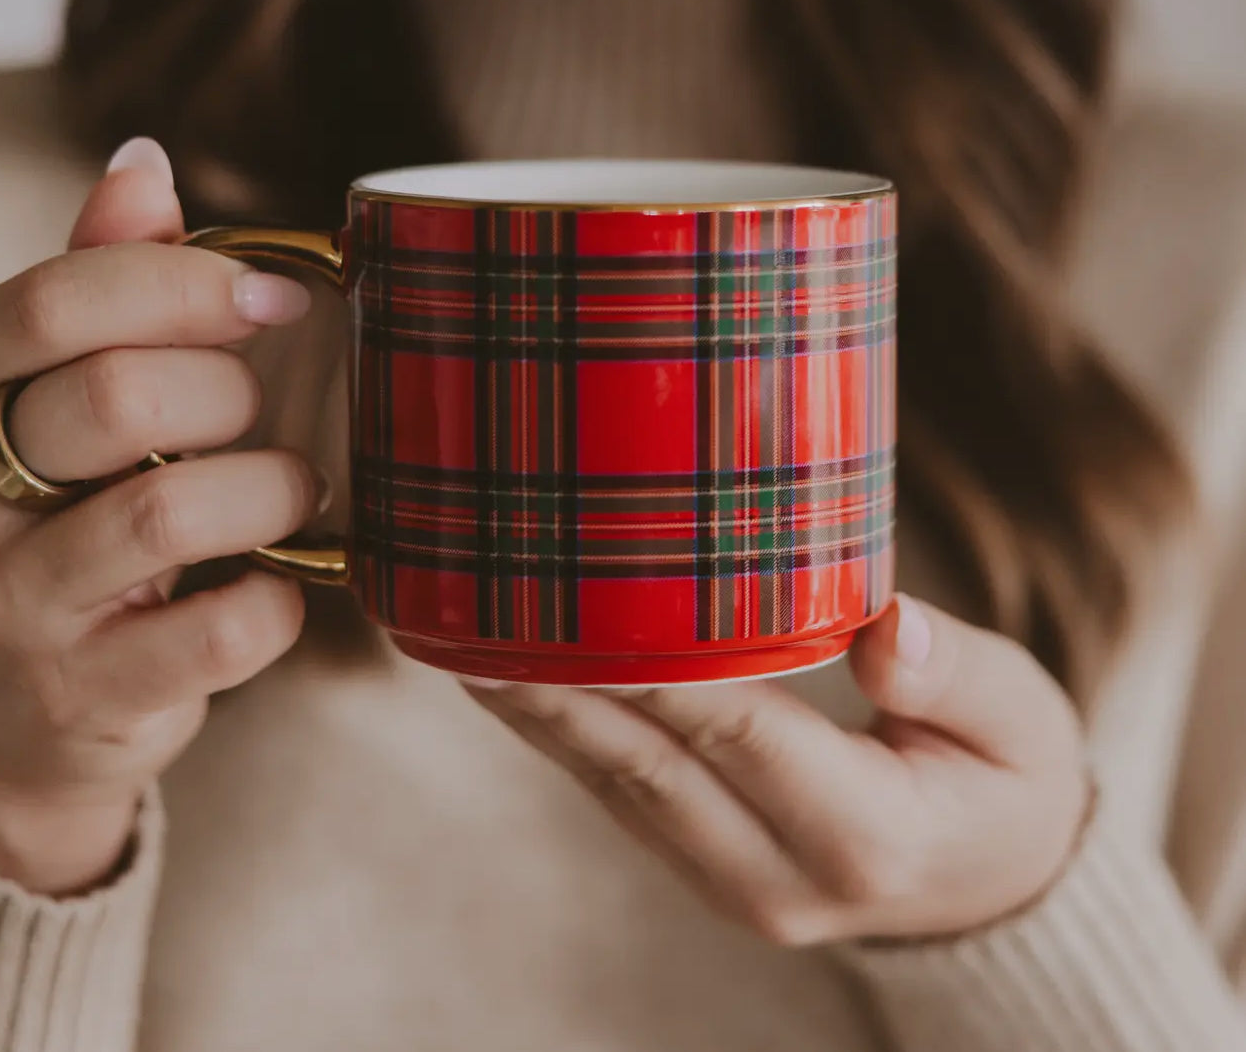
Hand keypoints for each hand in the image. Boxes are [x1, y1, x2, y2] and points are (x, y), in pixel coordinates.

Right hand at [0, 140, 317, 894]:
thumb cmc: (44, 528)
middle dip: (228, 392)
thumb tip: (143, 163)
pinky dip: (277, 602)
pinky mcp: (86, 695)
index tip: (277, 296)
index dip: (184, 281)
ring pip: (167, 510)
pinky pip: (215, 633)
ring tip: (288, 492)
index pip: (53, 301)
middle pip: (114, 396)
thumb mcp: (43, 401)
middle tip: (258, 414)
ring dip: (268, 489)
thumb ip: (93, 287)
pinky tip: (276, 588)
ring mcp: (16, 605)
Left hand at [465, 595, 1090, 944]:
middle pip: (649, 769)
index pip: (737, 730)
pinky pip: (630, 802)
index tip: (571, 606)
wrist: (1000, 888)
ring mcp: (740, 888)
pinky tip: (531, 689)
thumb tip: (885, 625)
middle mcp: (785, 879)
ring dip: (547, 718)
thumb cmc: (1010, 783)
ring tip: (473, 645)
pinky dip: (576, 741)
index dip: (651, 666)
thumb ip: (955, 676)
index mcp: (867, 836)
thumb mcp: (1022, 721)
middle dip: (557, 695)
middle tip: (473, 626)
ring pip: (622, 790)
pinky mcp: (714, 874)